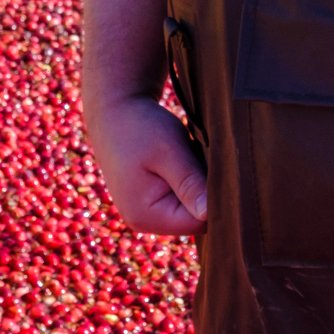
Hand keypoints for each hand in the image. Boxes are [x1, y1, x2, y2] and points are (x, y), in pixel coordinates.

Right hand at [84, 95, 207, 234]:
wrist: (114, 110)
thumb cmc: (140, 127)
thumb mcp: (169, 151)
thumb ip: (190, 184)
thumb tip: (209, 214)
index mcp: (145, 215)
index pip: (198, 222)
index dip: (216, 200)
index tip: (220, 170)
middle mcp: (143, 221)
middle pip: (194, 218)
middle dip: (206, 192)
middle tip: (201, 158)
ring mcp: (145, 212)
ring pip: (190, 208)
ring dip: (198, 185)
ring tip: (190, 157)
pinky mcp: (150, 201)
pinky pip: (181, 199)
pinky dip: (188, 181)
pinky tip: (184, 161)